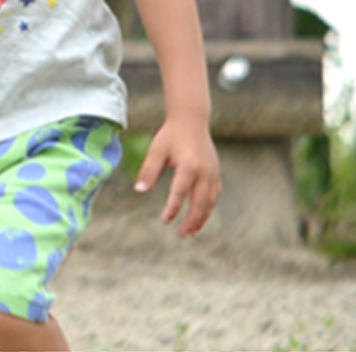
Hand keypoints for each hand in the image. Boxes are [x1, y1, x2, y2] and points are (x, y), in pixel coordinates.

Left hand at [134, 117, 221, 236]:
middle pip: (200, 203)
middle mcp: (205, 172)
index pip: (180, 194)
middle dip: (191, 221)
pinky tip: (201, 215)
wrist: (191, 121)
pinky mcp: (216, 172)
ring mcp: (213, 173)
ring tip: (192, 231)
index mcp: (189, 167)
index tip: (165, 220)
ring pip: (210, 201)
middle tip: (182, 234)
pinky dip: (209, 207)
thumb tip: (139, 190)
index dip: (172, 209)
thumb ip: (148, 171)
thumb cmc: (170, 136)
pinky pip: (215, 195)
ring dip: (202, 217)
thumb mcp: (156, 151)